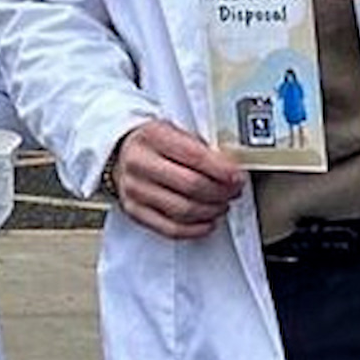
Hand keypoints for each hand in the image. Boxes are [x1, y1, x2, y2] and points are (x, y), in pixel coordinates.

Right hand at [108, 120, 243, 239]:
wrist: (121, 154)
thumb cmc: (157, 143)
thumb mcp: (176, 131)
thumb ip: (201, 146)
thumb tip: (233, 169)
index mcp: (152, 136)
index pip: (194, 156)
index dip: (222, 170)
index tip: (238, 177)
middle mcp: (138, 163)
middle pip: (191, 185)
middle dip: (221, 192)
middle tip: (234, 191)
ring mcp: (133, 189)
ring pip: (183, 210)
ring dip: (211, 211)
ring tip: (222, 204)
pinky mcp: (133, 211)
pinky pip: (170, 229)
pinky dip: (195, 229)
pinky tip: (207, 222)